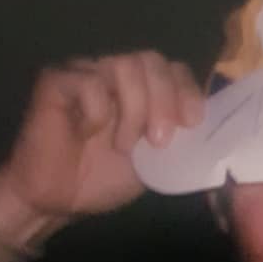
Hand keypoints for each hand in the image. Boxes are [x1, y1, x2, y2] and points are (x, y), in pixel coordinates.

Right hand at [0, 51, 204, 241]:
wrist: (57, 201)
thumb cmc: (103, 179)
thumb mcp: (154, 161)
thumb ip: (176, 137)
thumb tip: (207, 124)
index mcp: (142, 90)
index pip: (174, 69)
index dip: (187, 91)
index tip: (192, 124)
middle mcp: (115, 75)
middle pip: (152, 60)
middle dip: (165, 100)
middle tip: (158, 141)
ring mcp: (86, 73)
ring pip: (124, 64)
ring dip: (132, 109)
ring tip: (123, 145)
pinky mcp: (56, 81)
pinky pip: (88, 81)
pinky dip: (96, 110)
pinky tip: (87, 132)